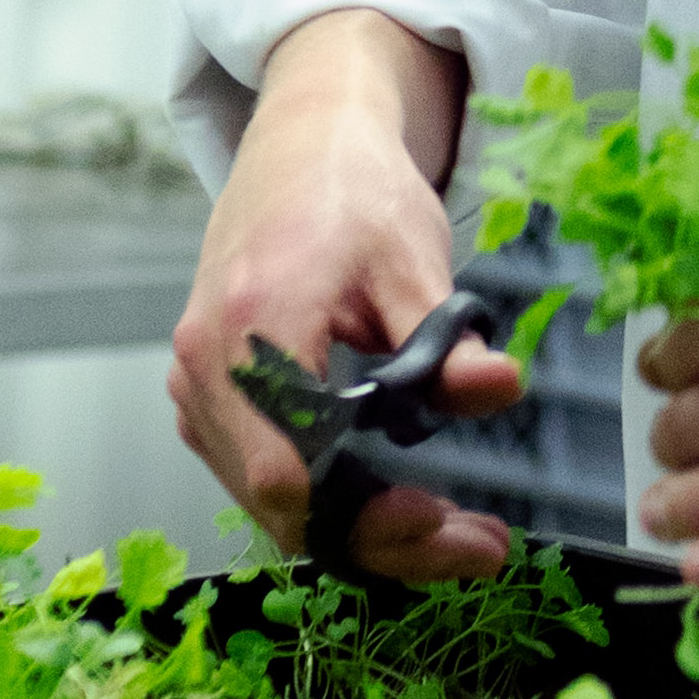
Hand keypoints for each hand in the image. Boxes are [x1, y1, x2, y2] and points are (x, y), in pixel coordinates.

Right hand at [166, 9, 526, 584]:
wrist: (301, 147)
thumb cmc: (353, 192)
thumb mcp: (412, 257)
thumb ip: (445, 339)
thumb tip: (499, 388)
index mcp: (251, 328)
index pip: (290, 468)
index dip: (365, 518)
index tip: (448, 526)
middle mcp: (205, 368)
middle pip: (282, 502)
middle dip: (381, 539)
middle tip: (477, 550)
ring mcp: (199, 387)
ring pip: (272, 500)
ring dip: (361, 528)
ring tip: (458, 534)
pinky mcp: (212, 397)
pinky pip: (265, 473)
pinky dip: (332, 500)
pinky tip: (401, 503)